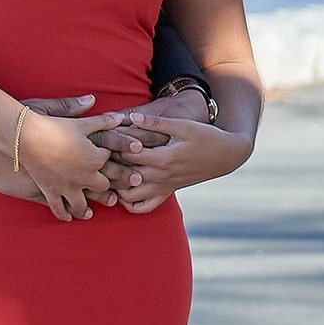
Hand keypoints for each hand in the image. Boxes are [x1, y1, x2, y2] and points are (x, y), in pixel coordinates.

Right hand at [17, 110, 120, 221]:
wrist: (27, 137)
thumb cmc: (55, 127)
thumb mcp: (81, 123)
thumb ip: (102, 121)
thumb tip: (120, 116)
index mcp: (95, 159)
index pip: (109, 158)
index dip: (109, 155)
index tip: (111, 156)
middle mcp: (84, 177)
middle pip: (102, 185)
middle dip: (107, 185)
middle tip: (112, 190)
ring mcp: (67, 188)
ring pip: (82, 205)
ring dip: (86, 209)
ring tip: (90, 213)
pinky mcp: (51, 192)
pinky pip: (59, 209)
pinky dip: (64, 215)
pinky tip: (68, 218)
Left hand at [107, 114, 253, 212]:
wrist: (225, 155)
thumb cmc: (205, 136)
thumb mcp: (183, 125)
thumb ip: (156, 122)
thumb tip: (130, 118)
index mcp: (163, 159)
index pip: (128, 154)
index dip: (113, 143)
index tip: (103, 135)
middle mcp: (161, 177)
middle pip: (123, 176)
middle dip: (108, 166)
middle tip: (97, 154)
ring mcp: (163, 187)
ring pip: (129, 197)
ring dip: (115, 186)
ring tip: (107, 170)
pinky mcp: (166, 193)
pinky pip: (143, 207)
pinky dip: (129, 202)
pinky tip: (122, 187)